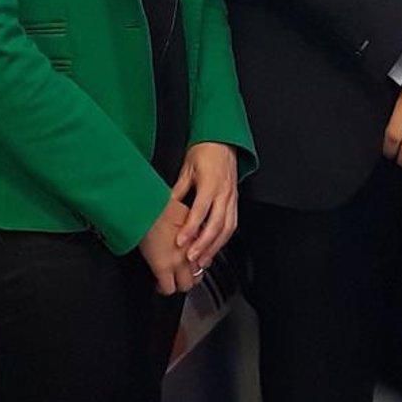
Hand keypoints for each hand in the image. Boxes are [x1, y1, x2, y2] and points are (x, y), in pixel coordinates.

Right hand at [138, 194, 197, 296]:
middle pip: (197, 276)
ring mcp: (177, 261)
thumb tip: (189, 226)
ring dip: (178, 283)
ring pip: (185, 285)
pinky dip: (163, 289)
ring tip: (170, 280)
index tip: (192, 262)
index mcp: (197, 238)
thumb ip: (189, 223)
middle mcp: (191, 252)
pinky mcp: (162, 267)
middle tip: (182, 275)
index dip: (198, 262)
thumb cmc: (160, 204)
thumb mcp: (183, 211)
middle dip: (190, 277)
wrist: (146, 206)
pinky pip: (167, 288)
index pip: (205, 259)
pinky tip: (158, 285)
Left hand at [169, 143, 239, 275]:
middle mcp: (223, 193)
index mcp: (210, 184)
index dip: (191, 229)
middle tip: (192, 258)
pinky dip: (224, 239)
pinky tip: (215, 248)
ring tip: (204, 260)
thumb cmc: (205, 151)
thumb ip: (178, 190)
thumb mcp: (186, 168)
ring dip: (215, 246)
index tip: (181, 242)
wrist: (223, 141)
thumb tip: (166, 206)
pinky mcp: (235, 201)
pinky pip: (232, 224)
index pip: (200, 211)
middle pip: (216, 224)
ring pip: (227, 228)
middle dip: (204, 244)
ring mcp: (231, 198)